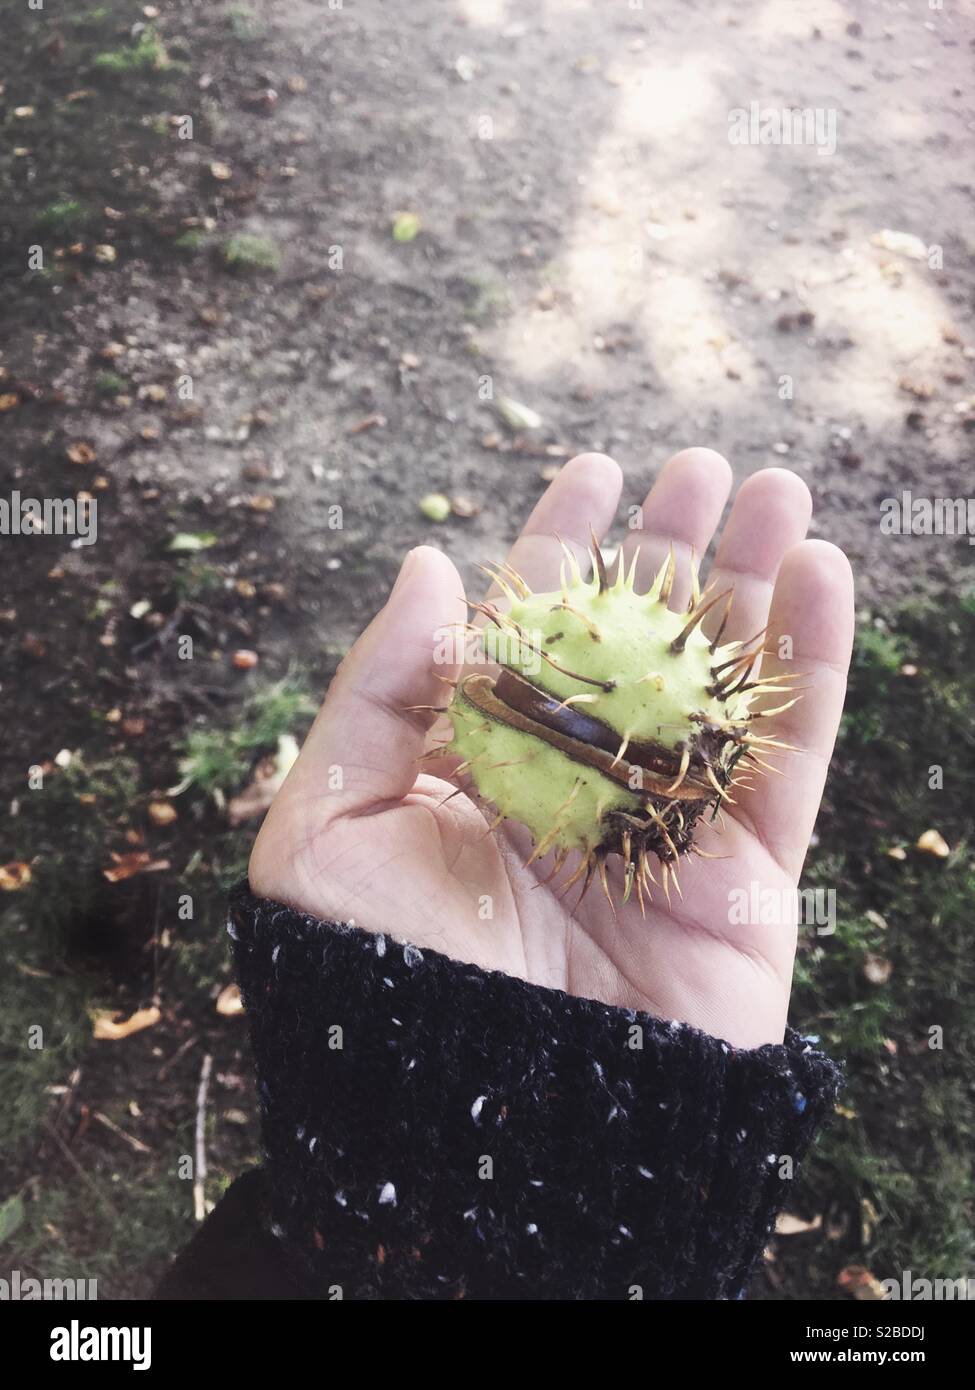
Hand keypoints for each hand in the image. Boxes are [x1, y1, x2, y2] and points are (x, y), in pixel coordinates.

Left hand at [250, 449, 853, 1047]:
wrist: (483, 1130)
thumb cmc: (384, 988)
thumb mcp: (325, 834)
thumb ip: (372, 695)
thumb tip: (429, 565)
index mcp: (479, 767)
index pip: (529, 634)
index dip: (561, 548)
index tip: (592, 471)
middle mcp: (575, 785)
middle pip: (636, 642)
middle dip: (670, 550)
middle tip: (703, 465)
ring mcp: (663, 825)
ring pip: (721, 681)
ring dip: (755, 582)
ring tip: (782, 489)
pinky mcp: (740, 873)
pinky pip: (788, 756)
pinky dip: (814, 666)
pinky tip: (823, 576)